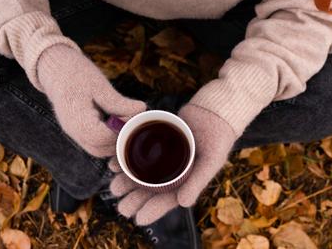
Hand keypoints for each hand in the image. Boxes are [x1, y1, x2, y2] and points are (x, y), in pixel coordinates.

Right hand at [38, 45, 145, 156]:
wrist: (55, 70)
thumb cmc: (77, 74)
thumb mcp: (100, 86)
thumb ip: (119, 102)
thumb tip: (142, 109)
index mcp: (78, 120)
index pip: (103, 138)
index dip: (121, 131)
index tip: (132, 118)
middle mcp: (74, 132)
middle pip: (101, 149)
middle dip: (119, 139)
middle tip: (131, 120)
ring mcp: (75, 133)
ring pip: (98, 149)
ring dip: (114, 139)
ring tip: (123, 119)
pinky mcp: (78, 131)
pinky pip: (95, 143)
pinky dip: (108, 137)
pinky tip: (116, 121)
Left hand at [109, 104, 236, 224]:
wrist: (214, 112)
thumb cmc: (218, 139)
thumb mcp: (211, 161)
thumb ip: (198, 181)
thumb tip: (184, 204)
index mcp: (186, 182)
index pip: (168, 200)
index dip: (153, 210)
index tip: (138, 219)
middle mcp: (172, 172)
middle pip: (150, 189)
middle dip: (135, 199)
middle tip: (122, 208)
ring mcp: (163, 157)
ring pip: (140, 173)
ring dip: (127, 181)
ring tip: (114, 188)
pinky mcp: (155, 141)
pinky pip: (137, 152)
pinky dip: (125, 158)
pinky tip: (114, 164)